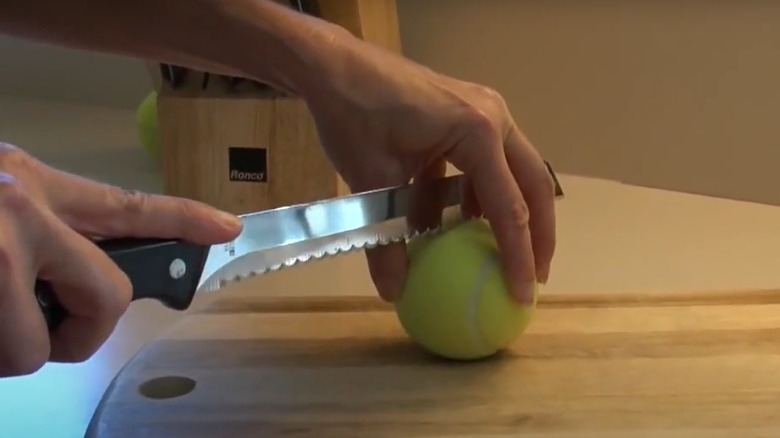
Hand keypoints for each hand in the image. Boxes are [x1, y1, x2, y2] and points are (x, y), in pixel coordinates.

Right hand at [0, 143, 240, 376]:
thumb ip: (39, 223)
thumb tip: (66, 269)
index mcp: (33, 184)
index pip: (127, 206)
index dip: (184, 219)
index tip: (229, 227)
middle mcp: (27, 211)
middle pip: (110, 297)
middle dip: (82, 330)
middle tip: (41, 328)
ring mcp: (2, 254)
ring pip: (40, 346)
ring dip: (16, 343)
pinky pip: (6, 357)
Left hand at [302, 30, 556, 303]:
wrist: (334, 64)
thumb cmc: (354, 114)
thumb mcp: (371, 181)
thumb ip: (386, 241)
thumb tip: (393, 293)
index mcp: (479, 132)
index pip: (510, 207)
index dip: (518, 256)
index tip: (522, 295)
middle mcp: (494, 117)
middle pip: (533, 184)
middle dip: (539, 233)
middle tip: (535, 276)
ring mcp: (483, 111)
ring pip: (513, 170)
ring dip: (512, 211)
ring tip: (506, 253)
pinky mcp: (466, 113)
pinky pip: (486, 160)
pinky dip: (481, 193)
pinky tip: (463, 220)